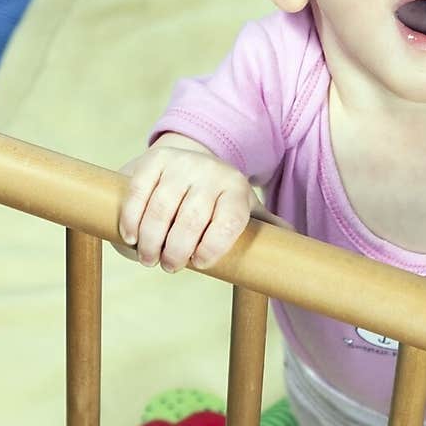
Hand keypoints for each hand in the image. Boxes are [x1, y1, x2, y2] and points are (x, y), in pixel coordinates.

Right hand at [118, 145, 254, 272]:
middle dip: (177, 251)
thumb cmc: (218, 200)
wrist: (188, 158)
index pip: (229, 222)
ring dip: (151, 241)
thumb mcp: (244, 210)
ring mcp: (181, 164)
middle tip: (169, 267)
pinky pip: (138, 193)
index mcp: (237, 188)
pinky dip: (132, 219)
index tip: (200, 263)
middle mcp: (211, 172)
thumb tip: (295, 242)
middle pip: (191, 220)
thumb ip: (265, 227)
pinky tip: (131, 238)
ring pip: (162, 209)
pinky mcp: (152, 160)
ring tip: (149, 258)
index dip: (213, 247)